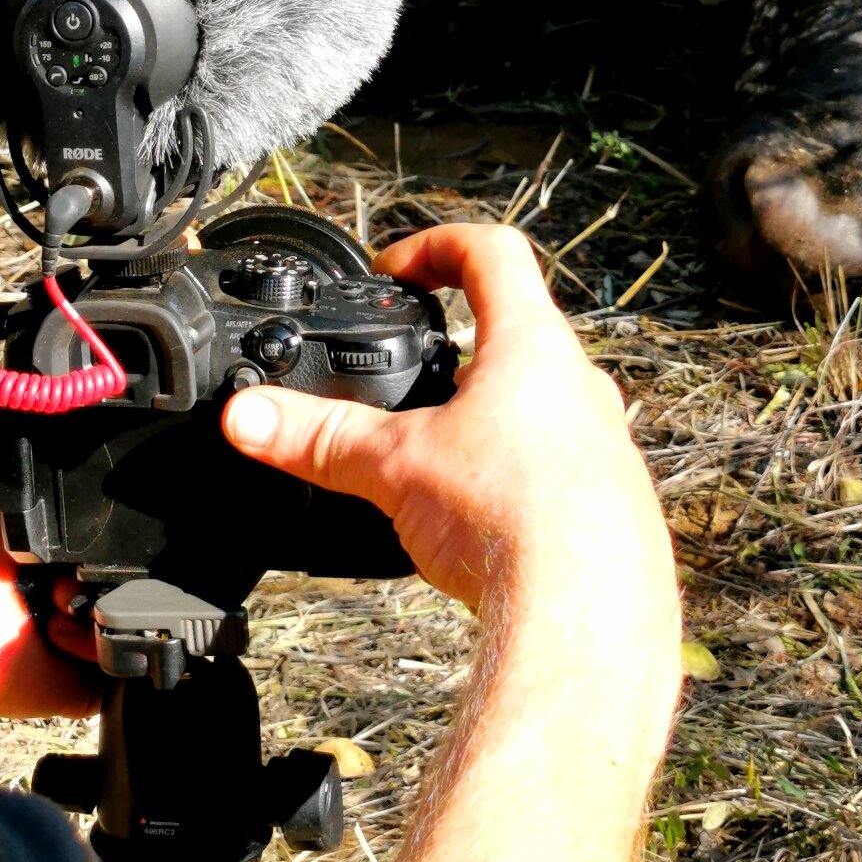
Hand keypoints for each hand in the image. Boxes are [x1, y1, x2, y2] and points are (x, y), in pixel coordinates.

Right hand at [223, 223, 678, 693]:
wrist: (589, 614)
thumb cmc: (514, 520)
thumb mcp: (394, 468)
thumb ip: (319, 437)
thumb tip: (250, 416)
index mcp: (532, 347)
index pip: (492, 253)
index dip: (434, 247)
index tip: (394, 272)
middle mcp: (579, 384)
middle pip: (522, 328)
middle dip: (461, 339)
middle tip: (411, 360)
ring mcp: (604, 441)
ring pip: (543, 400)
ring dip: (490, 408)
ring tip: (435, 444)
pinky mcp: (611, 499)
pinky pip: (560, 463)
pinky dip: (514, 470)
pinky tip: (477, 511)